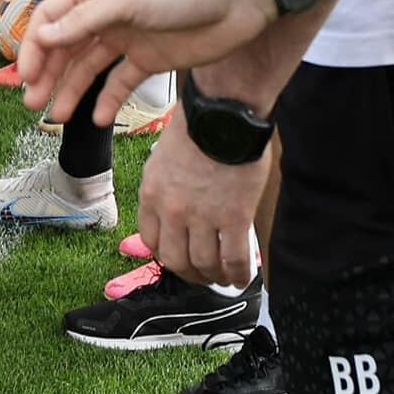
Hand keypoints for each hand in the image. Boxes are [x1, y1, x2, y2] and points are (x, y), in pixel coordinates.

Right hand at [15, 0, 277, 123]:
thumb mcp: (126, 0)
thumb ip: (84, 21)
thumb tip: (42, 37)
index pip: (52, 18)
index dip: (35, 47)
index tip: (26, 77)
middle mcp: (107, 14)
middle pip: (66, 47)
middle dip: (48, 74)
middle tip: (33, 105)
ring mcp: (129, 38)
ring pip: (90, 68)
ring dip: (71, 90)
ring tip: (57, 119)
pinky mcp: (152, 60)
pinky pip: (122, 82)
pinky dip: (108, 100)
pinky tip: (98, 120)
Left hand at [134, 108, 269, 289]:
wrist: (224, 114)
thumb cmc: (197, 126)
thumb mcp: (165, 156)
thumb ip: (166, 185)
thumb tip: (174, 204)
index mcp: (151, 193)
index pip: (151, 240)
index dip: (165, 254)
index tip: (178, 257)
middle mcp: (172, 210)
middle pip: (175, 260)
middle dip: (189, 273)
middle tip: (201, 275)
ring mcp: (202, 217)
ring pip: (204, 264)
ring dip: (214, 277)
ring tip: (223, 277)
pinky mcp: (234, 219)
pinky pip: (234, 260)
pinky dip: (238, 274)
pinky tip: (242, 278)